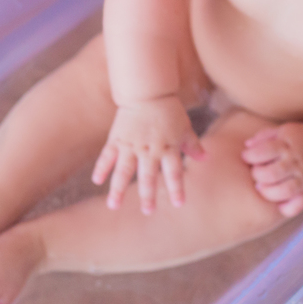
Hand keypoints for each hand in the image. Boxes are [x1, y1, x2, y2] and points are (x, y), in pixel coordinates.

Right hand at [92, 95, 204, 213]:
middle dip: (148, 195)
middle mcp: (149, 149)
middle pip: (148, 176)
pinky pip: (107, 155)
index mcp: (168, 148)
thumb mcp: (184, 127)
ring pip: (124, 170)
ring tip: (113, 206)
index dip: (176, 188)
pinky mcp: (117, 139)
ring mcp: (131, 145)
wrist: (147, 91)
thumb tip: (206, 158)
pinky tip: (97, 181)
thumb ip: (193, 145)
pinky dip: (102, 168)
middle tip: (148, 212)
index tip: (178, 204)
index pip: (174, 172)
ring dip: (118, 189)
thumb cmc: (169, 110)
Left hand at [241, 122, 302, 217]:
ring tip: (262, 188)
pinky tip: (277, 203)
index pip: (264, 152)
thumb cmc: (298, 139)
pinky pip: (298, 204)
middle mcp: (294, 162)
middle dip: (257, 175)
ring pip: (284, 191)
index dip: (250, 156)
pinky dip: (286, 207)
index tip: (246, 156)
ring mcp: (302, 178)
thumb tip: (247, 147)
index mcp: (286, 145)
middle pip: (271, 174)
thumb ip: (264, 137)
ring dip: (268, 192)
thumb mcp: (283, 130)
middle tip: (256, 173)